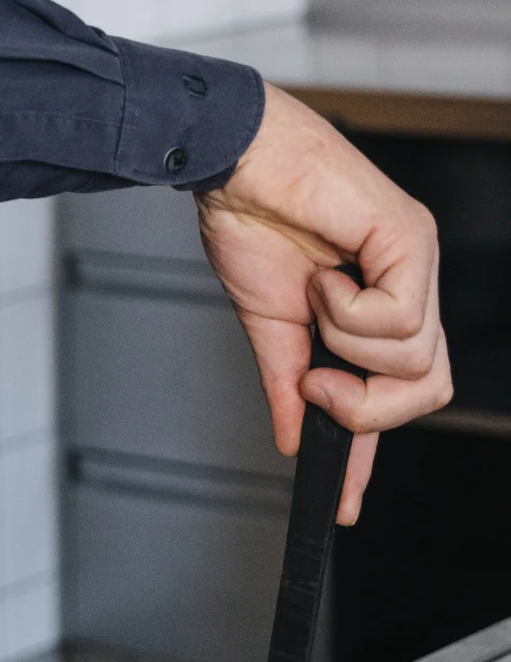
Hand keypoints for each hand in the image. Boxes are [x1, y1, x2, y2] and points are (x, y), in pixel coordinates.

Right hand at [196, 83, 450, 523]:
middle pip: (429, 386)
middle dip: (367, 406)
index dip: (369, 448)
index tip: (341, 501)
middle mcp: (411, 283)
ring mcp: (417, 260)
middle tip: (316, 381)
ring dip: (346, 342)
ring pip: (413, 357)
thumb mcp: (269, 321)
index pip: (398, 390)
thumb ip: (287, 382)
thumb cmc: (252, 216)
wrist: (231, 160)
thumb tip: (290, 437)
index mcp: (380, 302)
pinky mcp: (410, 238)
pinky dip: (349, 310)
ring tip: (314, 296)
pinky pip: (397, 318)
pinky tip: (325, 275)